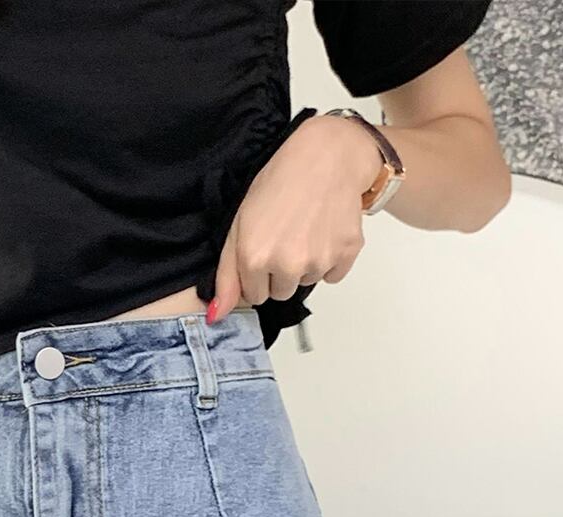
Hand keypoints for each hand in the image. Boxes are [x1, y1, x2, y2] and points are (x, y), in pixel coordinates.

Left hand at [206, 113, 383, 321]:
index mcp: (255, 259)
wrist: (327, 156)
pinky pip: (332, 275)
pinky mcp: (345, 254)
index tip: (264, 248)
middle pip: (281, 293)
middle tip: (285, 235)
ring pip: (306, 283)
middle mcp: (287, 265)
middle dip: (280, 272)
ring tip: (305, 228)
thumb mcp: (239, 225)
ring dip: (305, 264)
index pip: (254, 296)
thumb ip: (226, 276)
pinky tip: (324, 231)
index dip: (257, 273)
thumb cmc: (280, 182)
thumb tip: (217, 315)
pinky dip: (329, 258)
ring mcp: (318, 261)